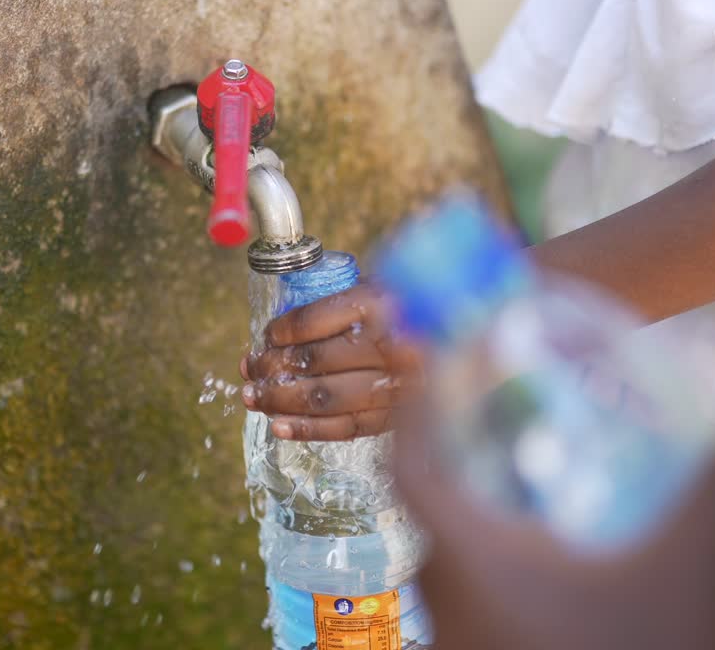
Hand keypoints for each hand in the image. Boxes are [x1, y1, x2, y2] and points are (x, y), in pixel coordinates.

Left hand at [239, 283, 414, 441]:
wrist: (464, 342)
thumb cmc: (414, 309)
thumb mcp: (384, 286)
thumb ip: (342, 300)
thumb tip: (284, 328)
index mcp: (381, 305)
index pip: (314, 320)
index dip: (282, 330)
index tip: (268, 335)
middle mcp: (387, 346)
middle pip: (313, 361)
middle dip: (272, 366)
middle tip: (250, 367)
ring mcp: (392, 386)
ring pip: (322, 397)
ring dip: (279, 399)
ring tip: (252, 396)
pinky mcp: (394, 417)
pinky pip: (343, 428)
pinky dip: (306, 430)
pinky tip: (278, 426)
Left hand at [391, 360, 714, 649]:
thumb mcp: (701, 571)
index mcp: (469, 559)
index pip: (410, 464)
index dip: (419, 409)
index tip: (445, 372)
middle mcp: (449, 606)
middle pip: (438, 516)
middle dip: (474, 469)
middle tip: (525, 438)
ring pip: (464, 573)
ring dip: (497, 533)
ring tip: (561, 511)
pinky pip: (487, 618)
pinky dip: (514, 588)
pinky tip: (577, 590)